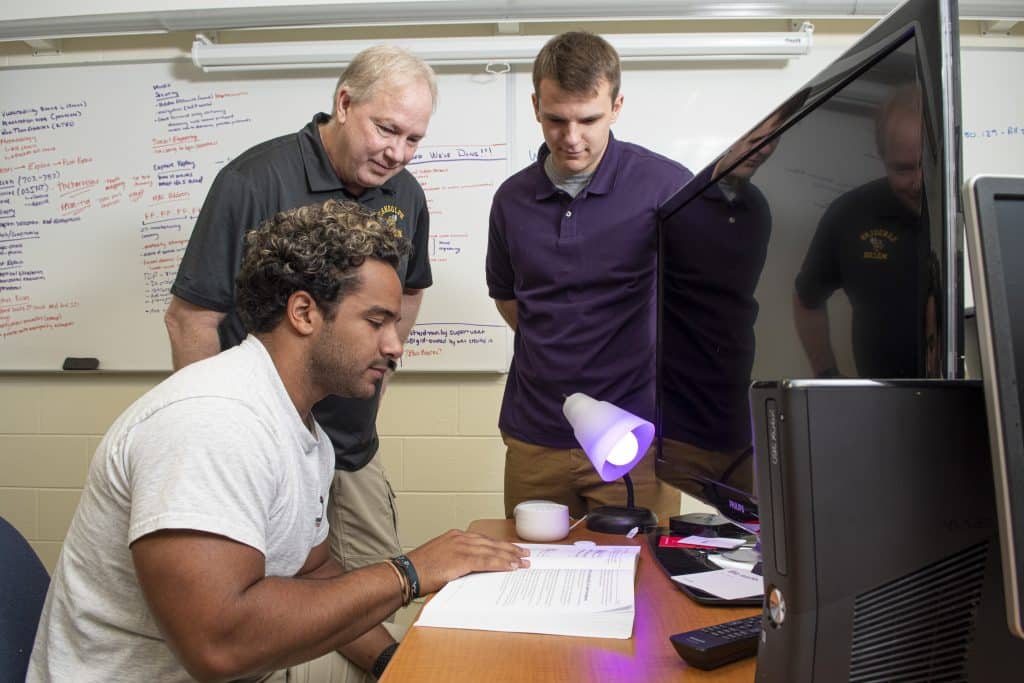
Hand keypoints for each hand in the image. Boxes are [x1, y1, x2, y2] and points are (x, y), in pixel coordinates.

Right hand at [406, 529, 529, 594]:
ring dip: (510, 557)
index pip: (483, 539)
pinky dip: (502, 564)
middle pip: (491, 543)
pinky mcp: (462, 559)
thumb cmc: (420, 570)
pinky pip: (487, 561)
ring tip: (524, 562)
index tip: (512, 549)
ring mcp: (462, 546)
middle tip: (525, 553)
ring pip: (493, 551)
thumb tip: (473, 569)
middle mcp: (460, 537)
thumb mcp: (441, 559)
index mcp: (455, 536)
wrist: (406, 574)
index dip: (499, 545)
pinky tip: (512, 567)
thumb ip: (458, 559)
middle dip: (510, 549)